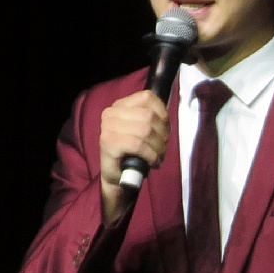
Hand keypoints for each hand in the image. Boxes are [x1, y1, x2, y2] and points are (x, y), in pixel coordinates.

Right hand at [98, 90, 169, 220]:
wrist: (117, 174)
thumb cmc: (133, 151)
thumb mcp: (144, 129)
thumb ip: (152, 118)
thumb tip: (166, 117)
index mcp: (120, 105)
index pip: (148, 97)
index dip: (163, 114)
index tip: (166, 129)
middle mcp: (111, 113)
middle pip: (149, 116)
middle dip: (162, 134)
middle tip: (163, 147)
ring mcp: (107, 127)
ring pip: (145, 130)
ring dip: (158, 146)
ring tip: (159, 156)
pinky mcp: (108, 143)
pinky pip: (138, 145)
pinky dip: (151, 155)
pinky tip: (153, 162)